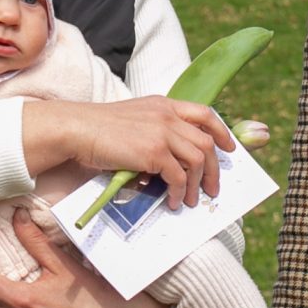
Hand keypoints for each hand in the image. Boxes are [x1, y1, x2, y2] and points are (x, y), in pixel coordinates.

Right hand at [23, 95, 234, 208]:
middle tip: (213, 189)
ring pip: (197, 161)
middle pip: (206, 142)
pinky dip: (179, 192)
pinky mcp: (154, 152)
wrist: (77, 129)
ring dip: (197, 185)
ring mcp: (162, 133)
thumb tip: (170, 163)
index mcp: (164, 104)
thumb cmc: (98, 129)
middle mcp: (167, 115)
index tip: (229, 148)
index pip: (205, 113)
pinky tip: (173, 202)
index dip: (222, 132)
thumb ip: (155, 130)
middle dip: (215, 170)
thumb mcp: (134, 119)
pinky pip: (179, 177)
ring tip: (190, 200)